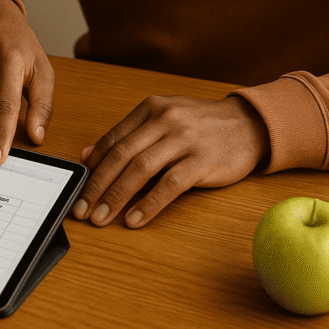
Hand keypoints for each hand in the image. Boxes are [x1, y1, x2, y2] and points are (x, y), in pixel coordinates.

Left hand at [72, 95, 268, 227]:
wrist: (250, 124)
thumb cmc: (201, 126)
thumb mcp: (162, 120)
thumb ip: (127, 136)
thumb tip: (86, 155)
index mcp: (150, 108)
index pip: (112, 139)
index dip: (92, 166)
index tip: (77, 187)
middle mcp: (165, 120)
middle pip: (121, 155)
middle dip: (97, 185)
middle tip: (81, 209)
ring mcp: (184, 139)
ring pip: (140, 170)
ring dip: (116, 197)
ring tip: (101, 217)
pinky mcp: (203, 161)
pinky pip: (169, 185)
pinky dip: (149, 204)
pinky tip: (134, 220)